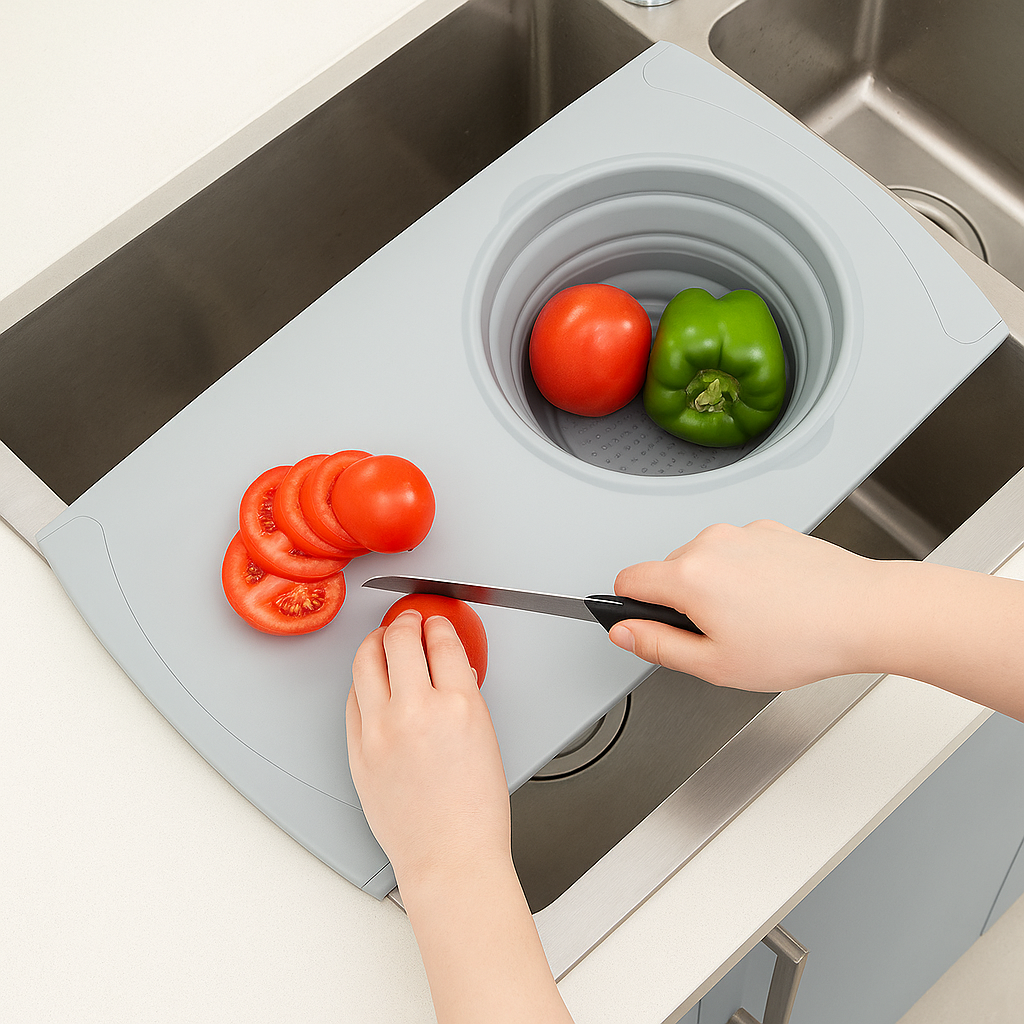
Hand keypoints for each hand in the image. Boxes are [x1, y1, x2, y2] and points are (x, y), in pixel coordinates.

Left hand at [349, 612, 575, 1023]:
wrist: (449, 858)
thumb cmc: (475, 811)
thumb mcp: (486, 737)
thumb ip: (464, 696)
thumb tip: (449, 668)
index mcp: (458, 706)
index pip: (442, 641)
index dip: (437, 623)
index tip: (435, 621)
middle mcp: (415, 711)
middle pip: (399, 640)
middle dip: (405, 622)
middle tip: (408, 620)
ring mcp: (379, 731)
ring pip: (365, 662)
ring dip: (375, 643)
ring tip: (382, 641)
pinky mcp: (356, 750)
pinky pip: (352, 699)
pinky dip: (362, 683)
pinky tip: (370, 680)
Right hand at [609, 520, 885, 690]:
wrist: (865, 613)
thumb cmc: (800, 641)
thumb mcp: (715, 664)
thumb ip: (657, 646)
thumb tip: (623, 633)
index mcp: (688, 575)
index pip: (628, 580)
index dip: (632, 608)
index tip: (652, 626)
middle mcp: (710, 542)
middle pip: (667, 571)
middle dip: (680, 602)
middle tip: (720, 637)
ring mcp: (743, 532)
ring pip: (704, 561)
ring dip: (713, 587)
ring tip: (756, 620)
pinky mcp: (770, 530)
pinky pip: (738, 552)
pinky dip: (744, 574)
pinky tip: (775, 600)